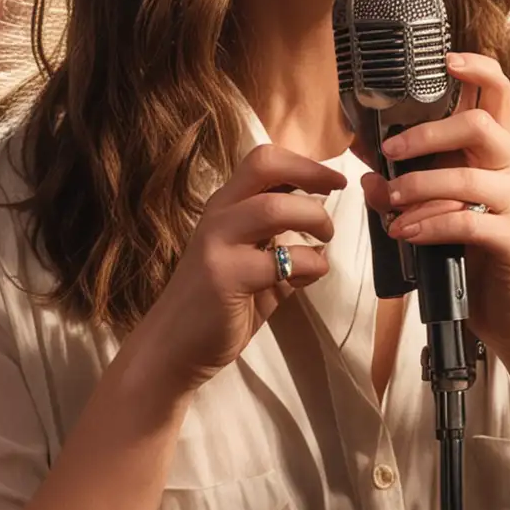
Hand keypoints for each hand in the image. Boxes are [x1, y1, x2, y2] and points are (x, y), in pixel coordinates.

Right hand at [138, 144, 345, 393]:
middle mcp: (218, 215)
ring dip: (313, 219)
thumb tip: (321, 241)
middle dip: (311, 172)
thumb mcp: (250, 266)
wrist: (172, 348)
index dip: (304, 163)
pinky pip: (284, 260)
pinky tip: (306, 278)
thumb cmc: (215, 307)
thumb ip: (280, 247)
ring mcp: (217, 243)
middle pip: (265, 166)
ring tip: (323, 240)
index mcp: (225, 207)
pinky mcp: (225, 276)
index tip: (334, 181)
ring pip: (275, 208)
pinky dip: (310, 265)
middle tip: (337, 192)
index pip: (262, 161)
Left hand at [358, 51, 509, 357]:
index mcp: (501, 147)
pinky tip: (404, 232)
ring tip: (388, 203)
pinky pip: (466, 223)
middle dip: (424, 136)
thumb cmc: (472, 248)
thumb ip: (405, 174)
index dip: (475, 68)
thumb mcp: (437, 202)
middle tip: (387, 152)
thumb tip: (362, 152)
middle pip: (477, 126)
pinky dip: (428, 225)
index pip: (498, 91)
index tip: (445, 58)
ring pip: (466, 179)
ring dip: (417, 188)